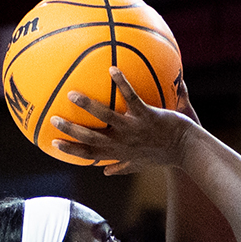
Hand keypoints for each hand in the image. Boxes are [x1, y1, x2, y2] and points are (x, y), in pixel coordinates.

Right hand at [50, 68, 195, 175]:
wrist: (188, 150)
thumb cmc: (164, 156)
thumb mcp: (140, 165)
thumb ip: (122, 167)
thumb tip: (105, 172)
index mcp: (120, 153)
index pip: (91, 155)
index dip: (72, 150)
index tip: (54, 143)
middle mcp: (125, 143)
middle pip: (92, 138)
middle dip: (71, 130)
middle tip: (52, 120)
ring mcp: (135, 130)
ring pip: (107, 118)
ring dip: (88, 106)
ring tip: (72, 94)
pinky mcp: (148, 117)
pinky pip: (132, 98)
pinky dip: (122, 83)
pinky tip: (111, 69)